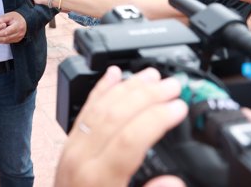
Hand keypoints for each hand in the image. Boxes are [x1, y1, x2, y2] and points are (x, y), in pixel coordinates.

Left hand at [0, 11, 26, 43]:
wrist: (25, 20)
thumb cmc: (16, 17)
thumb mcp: (9, 15)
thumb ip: (1, 20)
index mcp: (18, 26)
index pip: (7, 31)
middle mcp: (19, 33)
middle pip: (6, 38)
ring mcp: (19, 37)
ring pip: (6, 41)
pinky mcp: (17, 40)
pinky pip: (8, 41)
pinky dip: (1, 41)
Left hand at [54, 66, 187, 186]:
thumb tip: (174, 181)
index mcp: (99, 179)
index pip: (130, 138)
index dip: (157, 118)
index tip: (180, 107)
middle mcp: (82, 158)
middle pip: (116, 115)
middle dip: (147, 95)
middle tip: (173, 85)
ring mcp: (73, 148)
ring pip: (101, 107)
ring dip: (128, 87)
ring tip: (152, 76)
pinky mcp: (70, 144)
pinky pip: (86, 110)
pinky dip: (101, 89)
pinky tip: (113, 75)